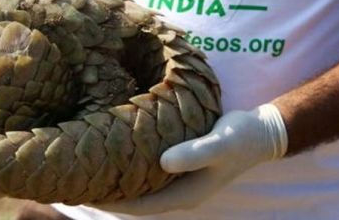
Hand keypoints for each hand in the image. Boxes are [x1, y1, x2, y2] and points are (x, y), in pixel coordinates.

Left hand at [94, 104, 287, 214]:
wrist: (261, 132)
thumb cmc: (241, 138)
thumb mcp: (219, 144)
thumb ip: (193, 153)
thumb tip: (162, 162)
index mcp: (185, 194)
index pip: (138, 206)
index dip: (109, 202)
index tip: (82, 192)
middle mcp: (178, 191)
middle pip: (134, 199)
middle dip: (107, 193)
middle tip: (76, 179)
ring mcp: (179, 179)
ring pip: (140, 185)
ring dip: (117, 179)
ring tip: (88, 167)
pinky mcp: (180, 164)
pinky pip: (148, 171)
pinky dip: (130, 165)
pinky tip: (116, 151)